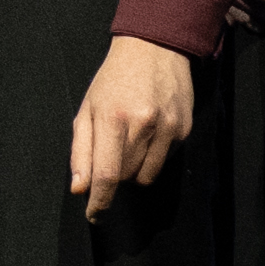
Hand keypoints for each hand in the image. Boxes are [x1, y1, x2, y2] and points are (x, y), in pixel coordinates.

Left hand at [67, 32, 200, 216]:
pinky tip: (148, 133)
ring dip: (133, 169)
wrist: (154, 49)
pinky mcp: (184, 131)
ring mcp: (168, 128)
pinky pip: (164, 162)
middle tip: (110, 150)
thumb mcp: (88, 109)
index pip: (106, 174)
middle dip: (113, 174)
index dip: (99, 201)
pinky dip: (152, 157)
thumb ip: (81, 150)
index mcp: (113, 118)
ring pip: (146, 175)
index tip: (94, 216)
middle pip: (125, 177)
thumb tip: (80, 188)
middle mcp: (143, 125)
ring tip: (129, 141)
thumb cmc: (113, 81)